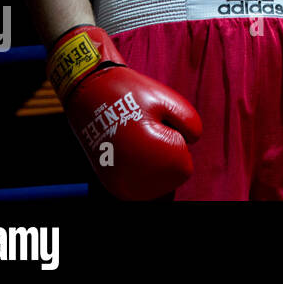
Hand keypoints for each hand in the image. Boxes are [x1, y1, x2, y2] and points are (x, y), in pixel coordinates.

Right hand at [47, 25, 201, 200]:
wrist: (89, 94)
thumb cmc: (133, 95)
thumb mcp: (172, 102)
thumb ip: (192, 126)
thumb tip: (190, 145)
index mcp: (156, 163)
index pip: (184, 166)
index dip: (174, 140)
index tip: (154, 125)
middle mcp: (137, 185)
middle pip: (170, 176)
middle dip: (165, 153)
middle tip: (143, 130)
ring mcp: (122, 188)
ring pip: (156, 181)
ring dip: (154, 163)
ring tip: (134, 139)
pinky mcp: (113, 187)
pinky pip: (141, 185)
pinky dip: (141, 169)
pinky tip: (129, 150)